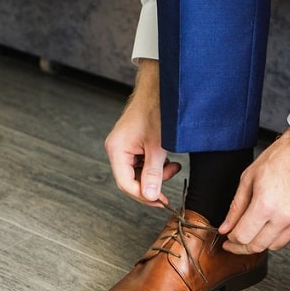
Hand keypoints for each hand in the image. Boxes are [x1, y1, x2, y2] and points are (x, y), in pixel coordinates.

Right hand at [104, 59, 181, 205]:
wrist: (159, 89)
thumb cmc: (157, 111)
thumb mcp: (158, 147)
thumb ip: (153, 173)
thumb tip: (150, 197)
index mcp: (117, 150)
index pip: (126, 184)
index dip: (143, 196)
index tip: (161, 201)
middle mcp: (116, 149)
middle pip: (131, 180)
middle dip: (152, 184)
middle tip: (169, 183)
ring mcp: (124, 146)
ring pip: (139, 172)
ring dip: (157, 174)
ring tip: (173, 166)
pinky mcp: (133, 143)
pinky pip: (142, 162)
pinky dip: (156, 165)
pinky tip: (167, 159)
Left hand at [219, 128, 289, 253]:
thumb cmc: (283, 156)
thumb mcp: (249, 178)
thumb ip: (236, 207)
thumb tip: (226, 227)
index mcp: (266, 205)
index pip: (243, 236)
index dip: (231, 240)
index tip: (228, 239)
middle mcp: (285, 217)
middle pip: (258, 246)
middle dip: (242, 247)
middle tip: (236, 242)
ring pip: (275, 246)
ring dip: (261, 242)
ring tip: (254, 232)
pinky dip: (278, 235)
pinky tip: (272, 223)